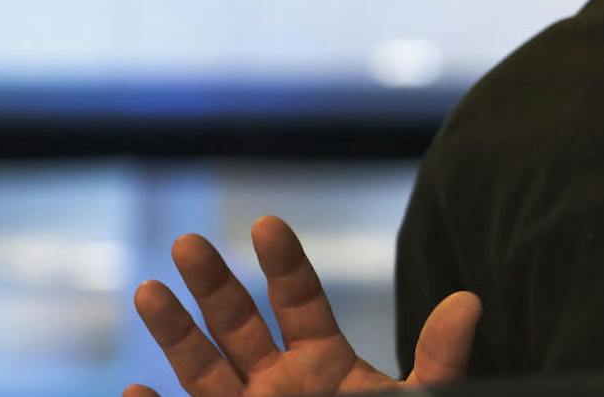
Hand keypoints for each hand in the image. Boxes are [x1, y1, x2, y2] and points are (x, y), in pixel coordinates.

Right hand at [125, 215, 479, 396]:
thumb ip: (440, 358)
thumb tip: (470, 301)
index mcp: (322, 360)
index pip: (299, 300)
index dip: (284, 263)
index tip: (267, 224)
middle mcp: (276, 382)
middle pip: (240, 323)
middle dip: (214, 283)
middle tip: (188, 240)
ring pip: (202, 369)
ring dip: (174, 333)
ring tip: (147, 289)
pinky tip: (133, 390)